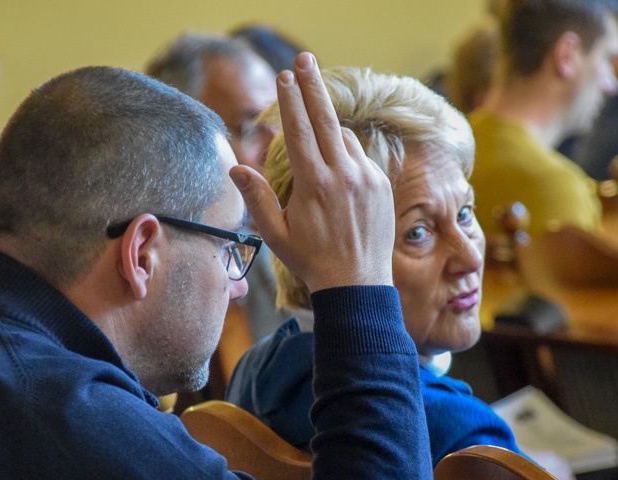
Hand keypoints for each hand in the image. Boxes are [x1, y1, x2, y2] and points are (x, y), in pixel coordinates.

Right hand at [229, 52, 394, 293]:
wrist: (357, 283)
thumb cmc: (311, 261)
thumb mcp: (276, 235)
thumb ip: (256, 198)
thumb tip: (236, 168)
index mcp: (313, 184)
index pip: (298, 130)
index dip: (289, 100)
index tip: (284, 76)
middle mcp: (342, 175)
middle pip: (324, 118)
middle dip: (312, 85)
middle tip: (304, 59)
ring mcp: (365, 178)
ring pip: (344, 138)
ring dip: (328, 128)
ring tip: (314, 131)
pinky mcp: (381, 185)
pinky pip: (361, 156)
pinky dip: (347, 152)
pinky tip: (337, 163)